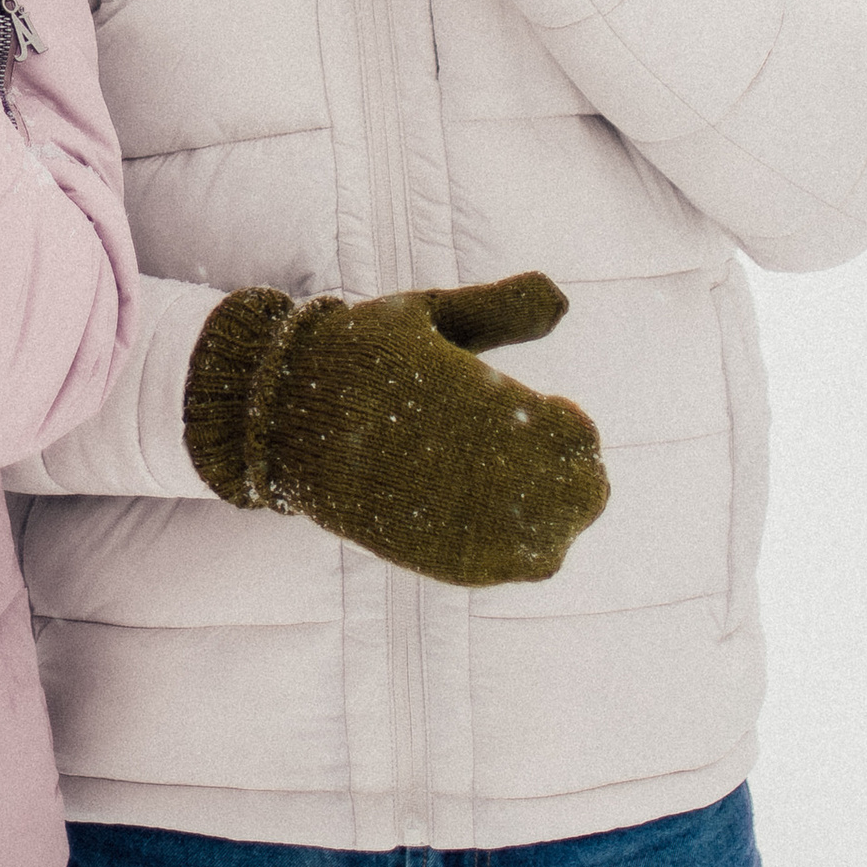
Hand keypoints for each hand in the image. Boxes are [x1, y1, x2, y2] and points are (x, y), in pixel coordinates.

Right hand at [184, 271, 609, 588]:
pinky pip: (515, 568)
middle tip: (534, 451)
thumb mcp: (427, 316)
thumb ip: (498, 309)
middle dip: (569, 473)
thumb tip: (563, 298)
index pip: (574, 435)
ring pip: (555, 541)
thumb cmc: (361, 356)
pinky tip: (495, 520)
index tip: (538, 409)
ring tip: (515, 487)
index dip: (567, 425)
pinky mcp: (443, 558)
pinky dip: (522, 549)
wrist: (286, 417)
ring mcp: (465, 523)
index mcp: (481, 404)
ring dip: (552, 516)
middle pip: (580, 493)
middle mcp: (483, 471)